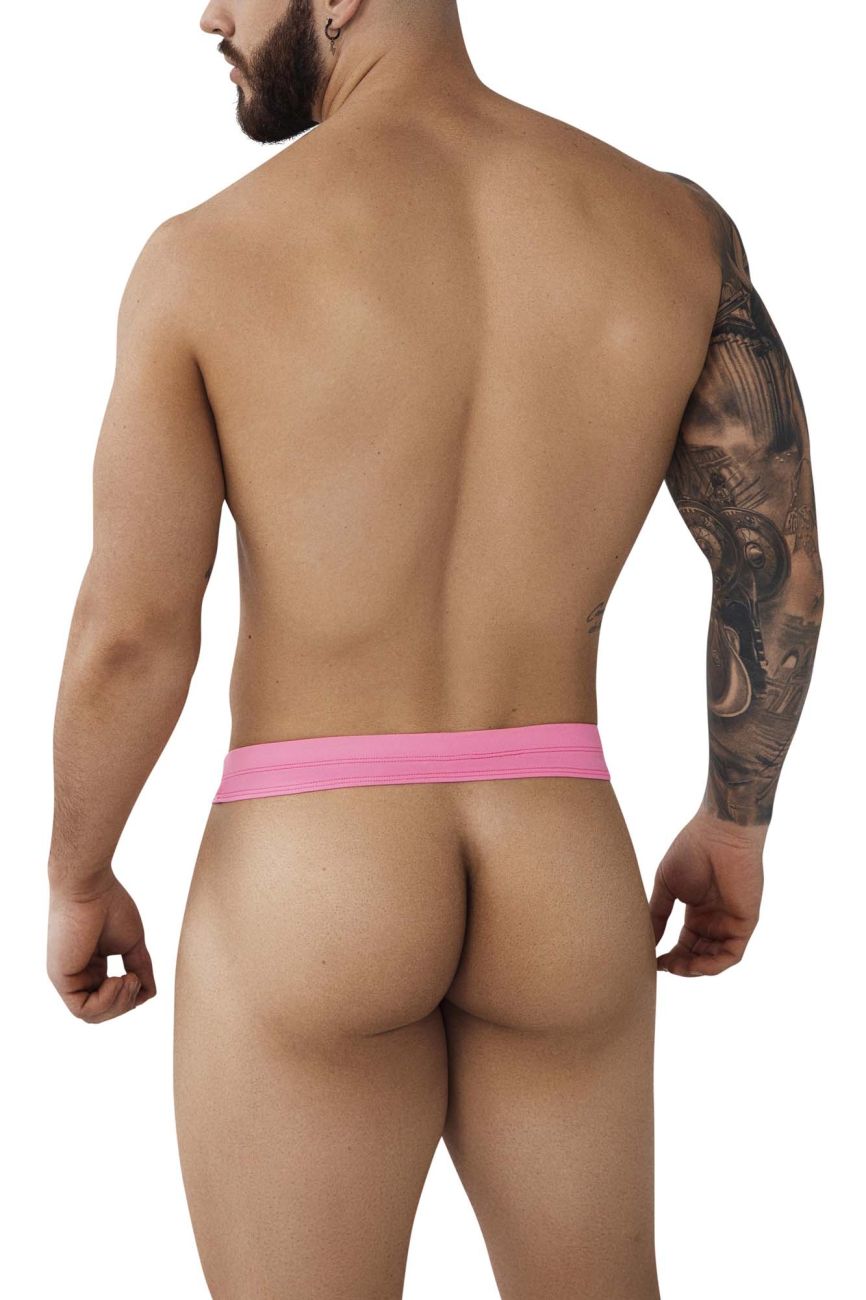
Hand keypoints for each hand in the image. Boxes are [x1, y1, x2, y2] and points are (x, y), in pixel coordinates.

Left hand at [46, 866, 156, 1021]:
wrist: (90, 886)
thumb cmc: (110, 905)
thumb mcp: (131, 944)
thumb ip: (140, 968)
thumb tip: (149, 993)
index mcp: (92, 966)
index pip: (110, 999)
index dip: (130, 997)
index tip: (141, 978)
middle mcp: (78, 974)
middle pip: (102, 1012)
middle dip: (126, 1004)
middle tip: (136, 980)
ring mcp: (68, 978)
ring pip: (93, 1015)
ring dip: (118, 1004)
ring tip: (129, 979)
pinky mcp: (61, 978)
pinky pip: (82, 1008)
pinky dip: (106, 1001)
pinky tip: (117, 979)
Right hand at [650, 809, 765, 976]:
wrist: (719, 834)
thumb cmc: (692, 851)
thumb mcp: (667, 887)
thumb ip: (658, 914)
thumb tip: (646, 941)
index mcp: (698, 912)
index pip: (685, 943)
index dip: (670, 956)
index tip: (652, 961)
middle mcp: (715, 920)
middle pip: (699, 955)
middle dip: (681, 965)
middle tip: (662, 966)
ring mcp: (731, 922)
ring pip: (715, 959)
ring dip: (695, 969)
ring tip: (675, 967)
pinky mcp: (745, 923)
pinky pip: (732, 954)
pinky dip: (713, 965)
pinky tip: (694, 964)